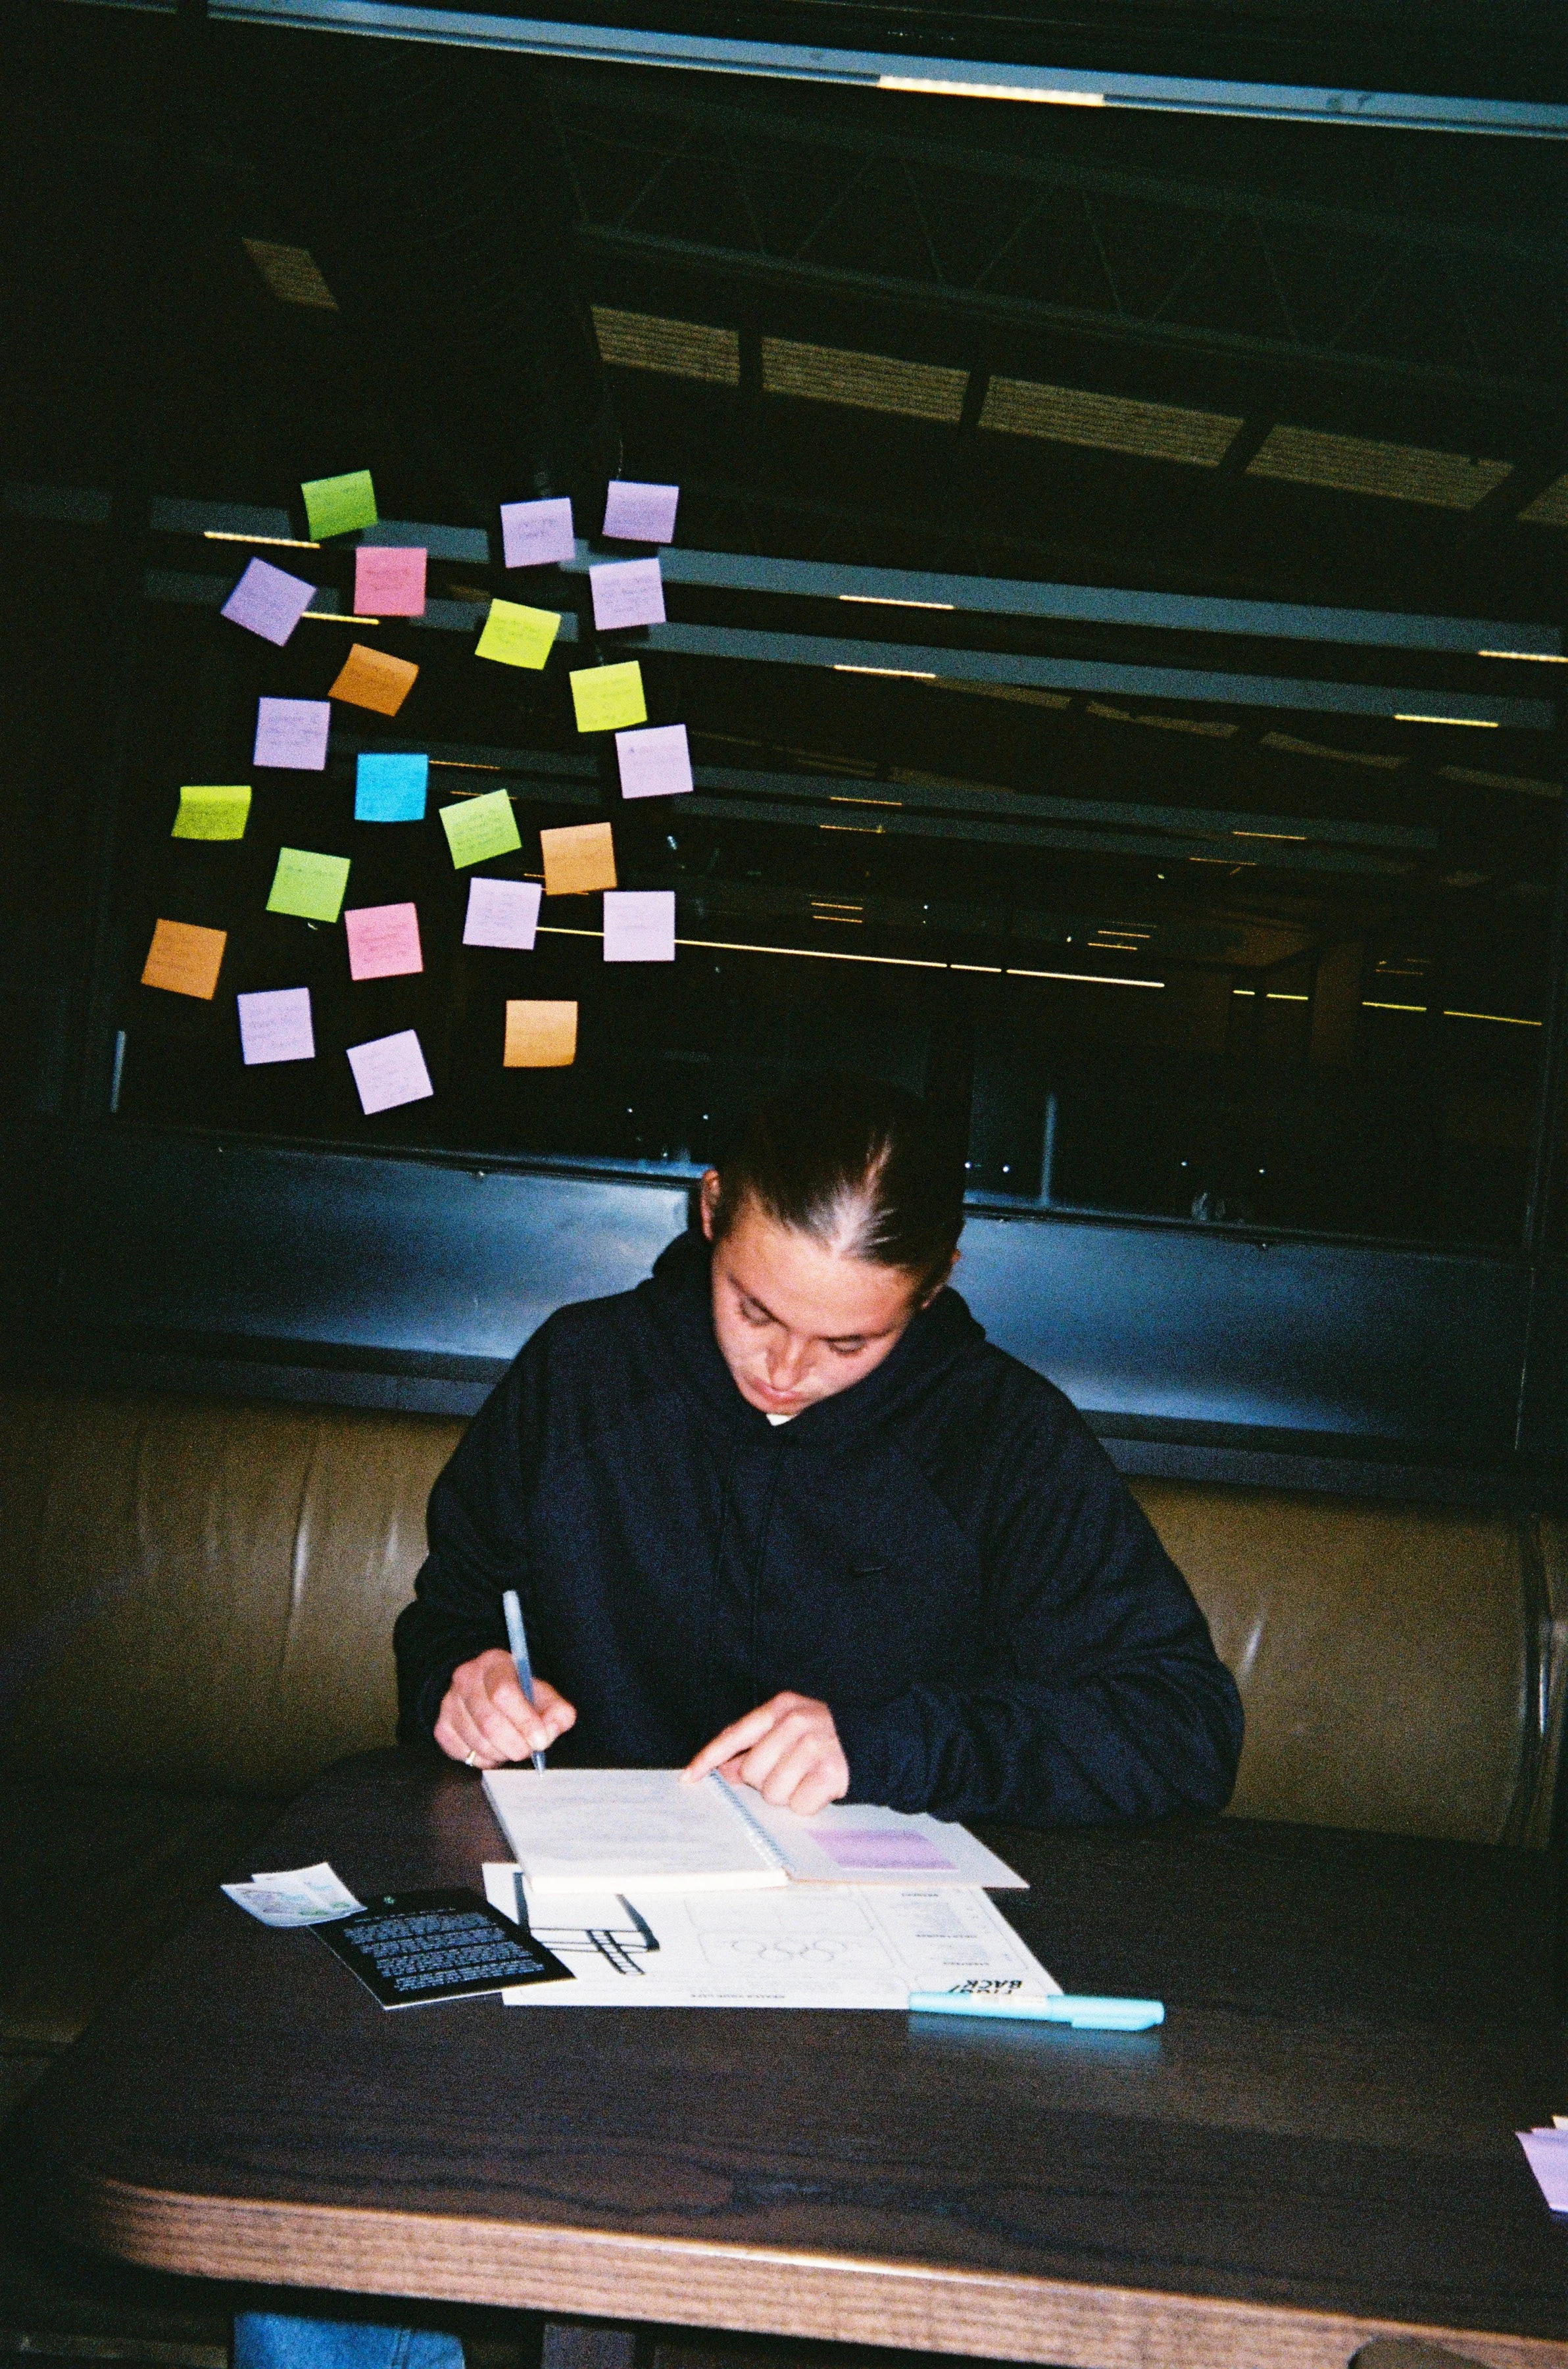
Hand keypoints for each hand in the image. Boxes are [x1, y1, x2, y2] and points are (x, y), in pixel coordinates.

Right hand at [435, 1649, 576, 1768]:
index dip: (524, 1721)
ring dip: (501, 1753)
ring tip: (512, 1746)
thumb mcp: (544, 1696)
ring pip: (477, 1741)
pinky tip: (495, 1748)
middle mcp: (466, 1678)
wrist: (488, 1695)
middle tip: (528, 1751)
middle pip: (489, 1721)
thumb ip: (557, 1712)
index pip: (504, 1692)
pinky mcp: (442, 1727)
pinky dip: (485, 1760)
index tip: (540, 1741)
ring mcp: (450, 1702)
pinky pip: (465, 1754)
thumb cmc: (520, 1696)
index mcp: (495, 1663)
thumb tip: (549, 1731)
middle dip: (515, 1744)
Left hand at [682, 1691, 848, 1815]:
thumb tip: (724, 1770)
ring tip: (808, 1779)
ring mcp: (814, 1746)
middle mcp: (796, 1723)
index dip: (709, 1757)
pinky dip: (809, 1803)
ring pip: (773, 1792)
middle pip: (752, 1771)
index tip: (689, 1777)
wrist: (882, 1742)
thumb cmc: (829, 1738)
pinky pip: (799, 1804)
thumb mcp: (792, 1730)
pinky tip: (821, 1788)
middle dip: (766, 1781)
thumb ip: (757, 1746)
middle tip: (792, 1772)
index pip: (735, 1734)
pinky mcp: (830, 1771)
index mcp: (782, 1708)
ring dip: (789, 1794)